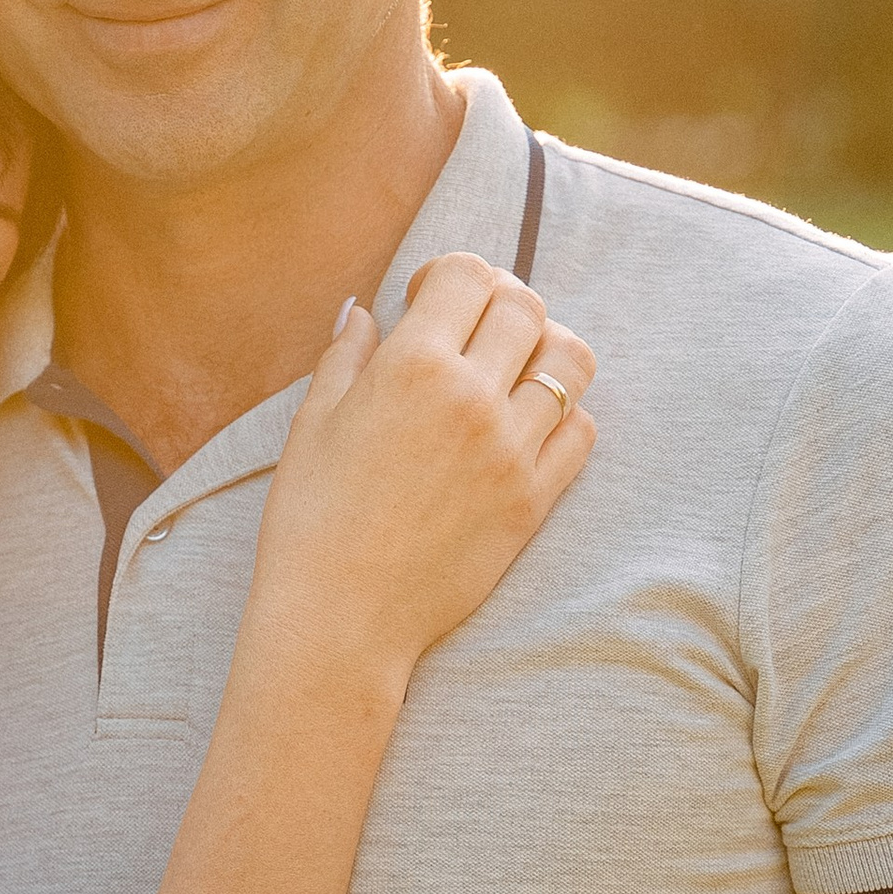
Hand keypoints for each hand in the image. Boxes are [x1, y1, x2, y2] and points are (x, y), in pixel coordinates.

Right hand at [254, 254, 594, 681]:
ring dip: (544, 350)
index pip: (468, 275)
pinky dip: (562, 415)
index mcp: (411, 366)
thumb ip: (346, 356)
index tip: (426, 299)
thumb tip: (362, 310)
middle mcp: (473, 398)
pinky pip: (581, 432)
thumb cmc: (311, 521)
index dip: (448, 275)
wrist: (341, 618)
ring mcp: (512, 451)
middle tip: (472, 329)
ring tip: (511, 371)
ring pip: (569, 362)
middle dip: (499, 302)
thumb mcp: (312, 424)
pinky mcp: (534, 501)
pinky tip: (524, 426)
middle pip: (526, 306)